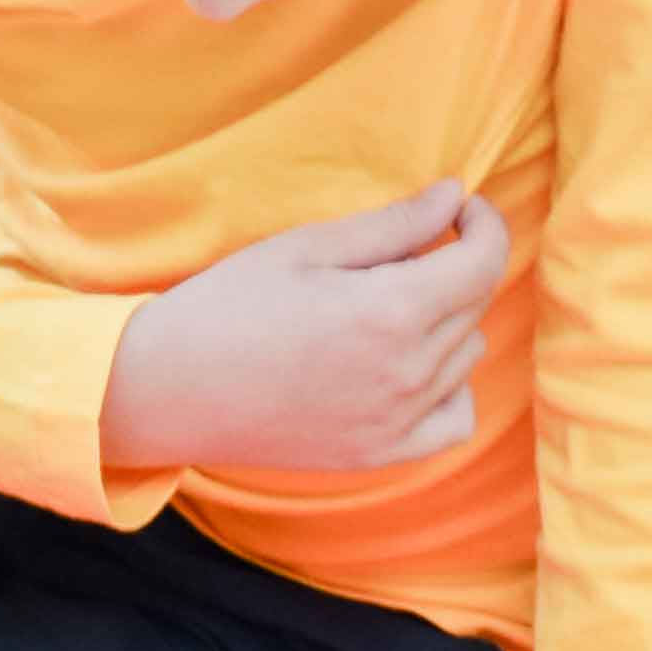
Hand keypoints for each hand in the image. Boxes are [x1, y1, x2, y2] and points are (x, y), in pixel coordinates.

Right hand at [99, 182, 510, 477]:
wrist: (166, 390)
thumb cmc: (229, 305)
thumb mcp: (309, 248)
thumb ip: (394, 224)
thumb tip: (456, 195)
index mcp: (392, 311)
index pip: (484, 261)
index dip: (483, 223)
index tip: (459, 208)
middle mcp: (407, 373)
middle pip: (474, 304)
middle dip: (453, 266)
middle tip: (395, 255)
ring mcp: (397, 422)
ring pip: (467, 356)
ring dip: (447, 323)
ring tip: (383, 309)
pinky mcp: (379, 455)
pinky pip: (455, 420)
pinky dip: (447, 389)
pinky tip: (406, 368)